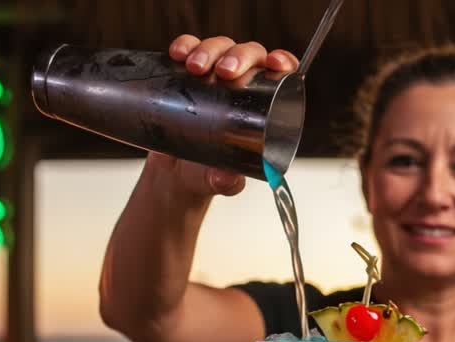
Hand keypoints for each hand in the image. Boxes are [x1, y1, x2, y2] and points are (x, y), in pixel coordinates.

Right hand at [153, 34, 300, 197]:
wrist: (172, 176)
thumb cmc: (206, 175)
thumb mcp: (217, 181)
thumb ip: (224, 182)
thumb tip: (225, 178)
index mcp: (263, 106)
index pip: (280, 74)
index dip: (282, 60)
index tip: (275, 63)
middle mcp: (242, 85)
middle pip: (248, 54)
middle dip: (238, 55)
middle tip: (223, 71)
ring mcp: (214, 76)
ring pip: (219, 47)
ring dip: (209, 49)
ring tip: (195, 68)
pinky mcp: (186, 74)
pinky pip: (188, 49)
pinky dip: (185, 45)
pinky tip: (178, 53)